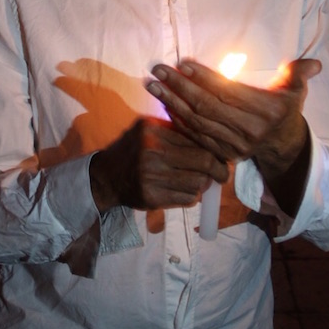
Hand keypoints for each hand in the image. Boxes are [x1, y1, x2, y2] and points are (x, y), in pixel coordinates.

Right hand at [89, 117, 222, 213]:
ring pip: (197, 184)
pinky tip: (184, 191)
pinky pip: (186, 199)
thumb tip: (211, 137)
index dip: (215, 153)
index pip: (198, 143)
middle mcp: (151, 153)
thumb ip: (174, 129)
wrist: (106, 176)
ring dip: (203, 185)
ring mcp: (151, 177)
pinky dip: (191, 196)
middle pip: (202, 164)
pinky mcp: (151, 197)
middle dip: (218, 172)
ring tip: (199, 182)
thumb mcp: (147, 129)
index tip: (222, 160)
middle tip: (222, 175)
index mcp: (153, 131)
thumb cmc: (133, 149)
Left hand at [146, 58, 320, 214]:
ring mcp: (234, 144)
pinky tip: (164, 104)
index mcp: (266, 112)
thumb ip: (298, 74)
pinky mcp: (222, 152)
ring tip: (154, 85)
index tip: (183, 63)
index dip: (205, 78)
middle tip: (158, 70)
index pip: (229, 92)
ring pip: (197, 122)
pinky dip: (178, 120)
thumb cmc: (284, 108)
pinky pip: (195, 135)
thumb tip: (313, 64)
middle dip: (180, 87)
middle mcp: (249, 131)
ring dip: (172, 102)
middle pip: (207, 107)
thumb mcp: (295, 89)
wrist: (282, 145)